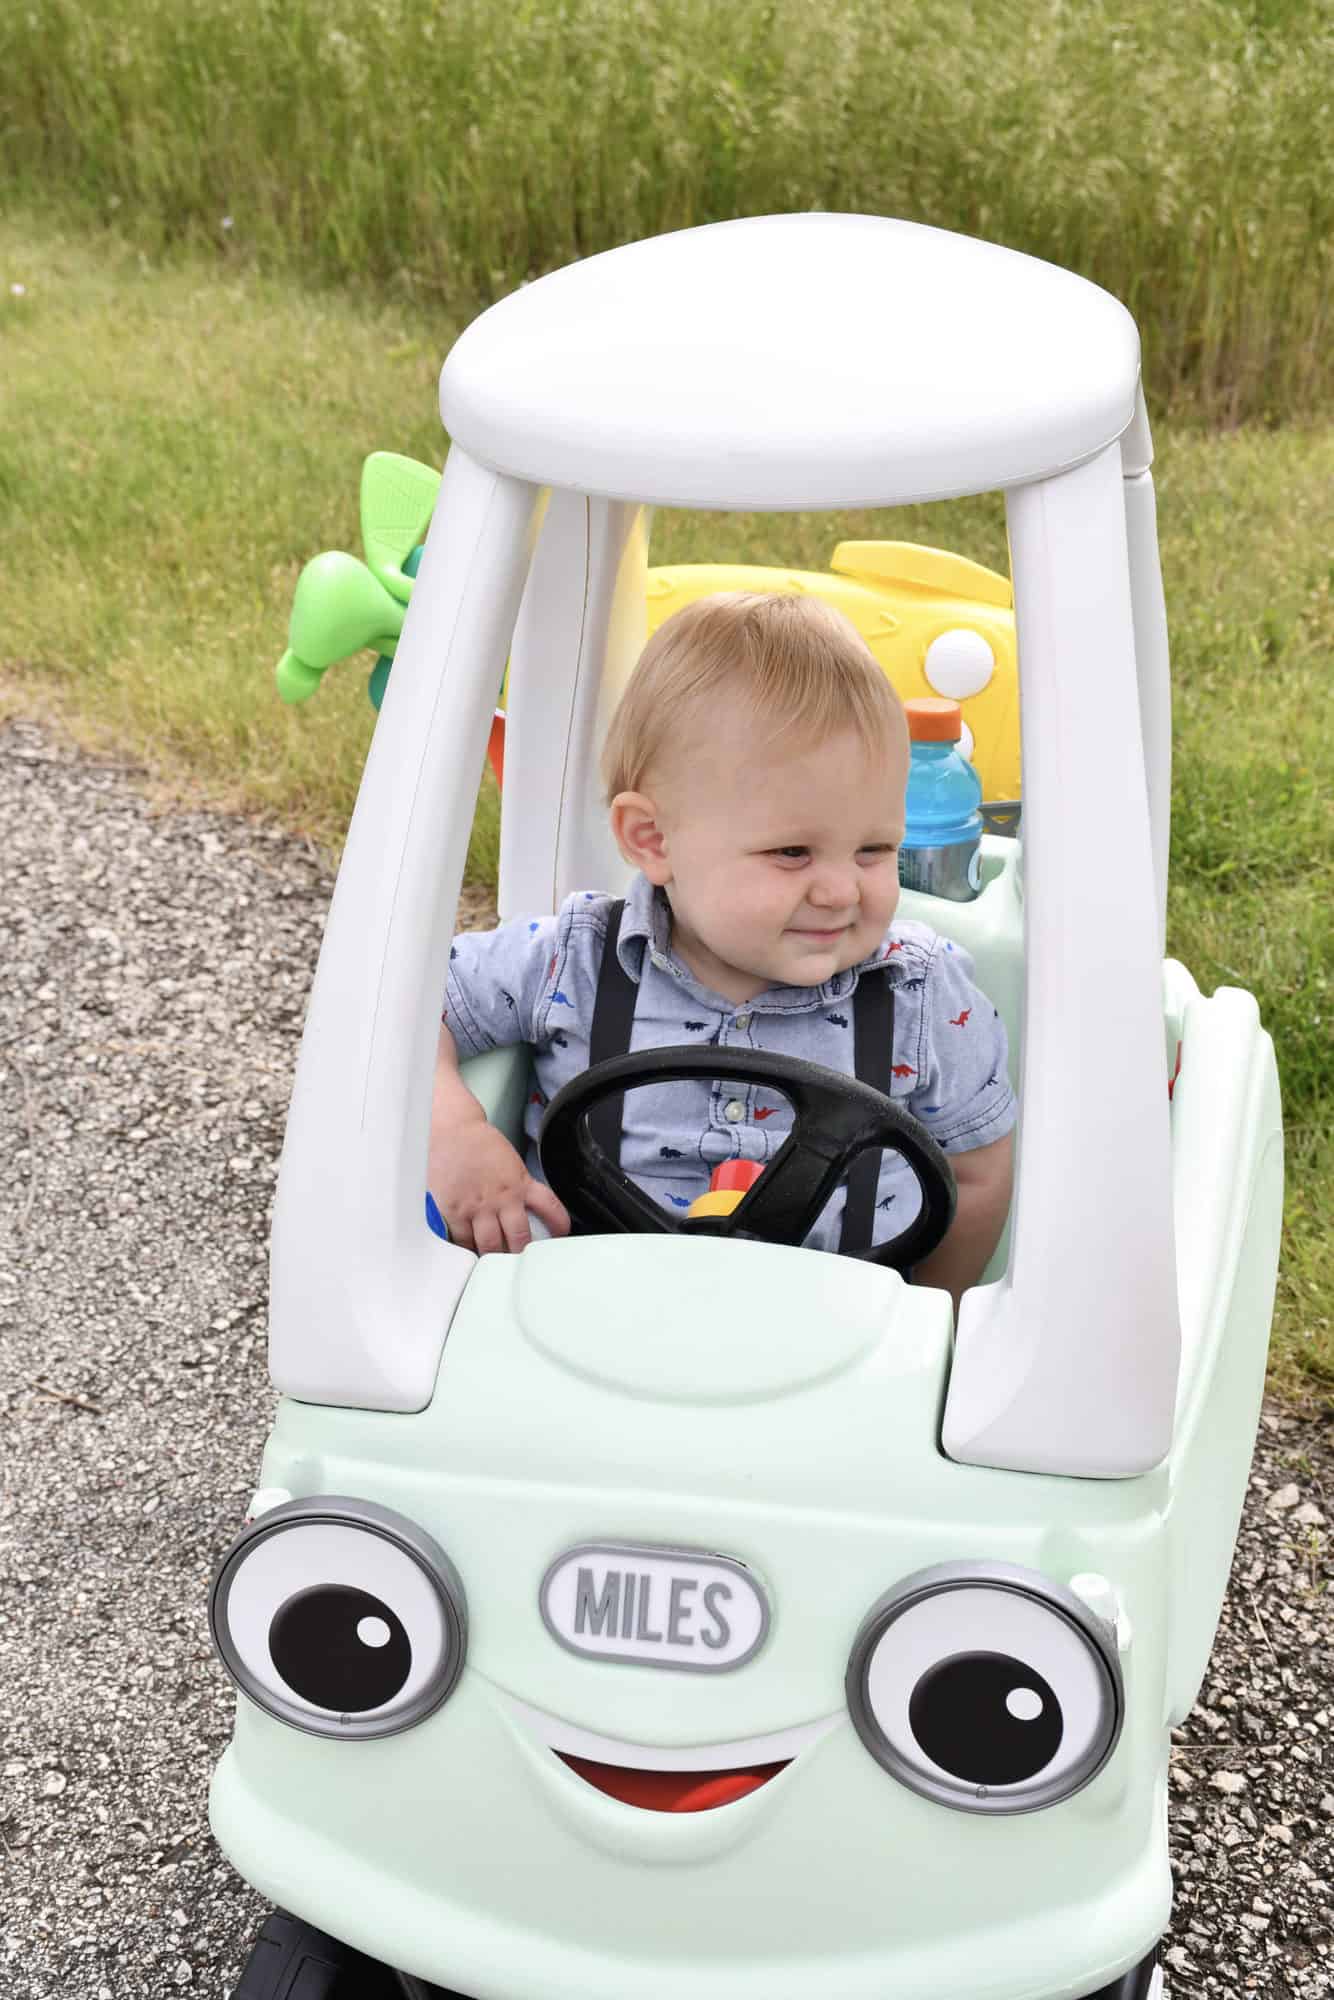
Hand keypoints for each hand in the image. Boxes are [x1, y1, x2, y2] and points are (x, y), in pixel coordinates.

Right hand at [428, 1120, 569, 1254]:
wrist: (451, 1130)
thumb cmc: (477, 1143)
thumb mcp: (509, 1163)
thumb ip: (519, 1186)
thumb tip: (526, 1208)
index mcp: (520, 1183)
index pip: (550, 1208)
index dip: (558, 1225)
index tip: (558, 1234)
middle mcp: (501, 1198)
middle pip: (519, 1239)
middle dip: (520, 1253)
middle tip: (519, 1259)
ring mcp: (477, 1207)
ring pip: (490, 1246)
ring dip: (493, 1256)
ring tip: (493, 1259)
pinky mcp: (452, 1212)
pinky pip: (462, 1241)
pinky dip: (466, 1248)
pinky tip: (469, 1249)